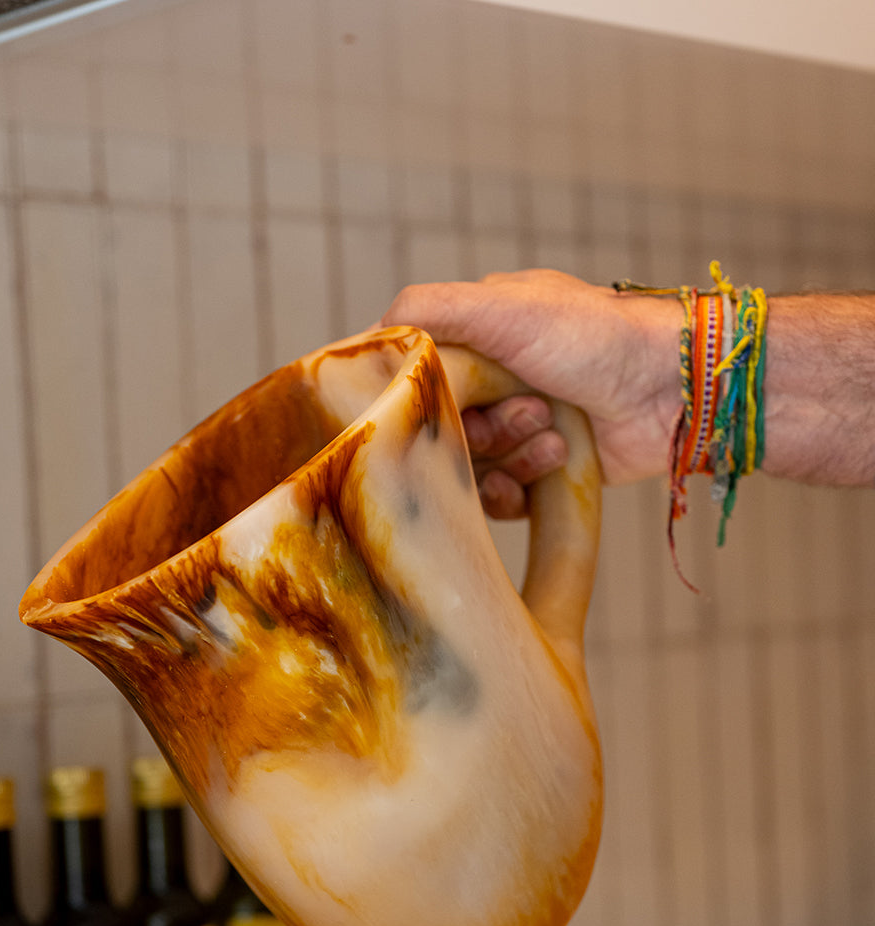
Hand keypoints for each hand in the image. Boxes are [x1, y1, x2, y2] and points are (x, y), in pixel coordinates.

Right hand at [381, 269, 681, 517]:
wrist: (674, 390)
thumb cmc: (595, 337)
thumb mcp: (503, 306)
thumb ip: (428, 309)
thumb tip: (368, 337)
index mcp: (478, 337)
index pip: (414, 377)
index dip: (418, 396)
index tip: (436, 402)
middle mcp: (491, 384)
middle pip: (438, 432)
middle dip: (478, 429)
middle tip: (526, 410)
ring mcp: (515, 430)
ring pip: (466, 470)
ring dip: (507, 456)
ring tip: (553, 431)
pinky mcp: (537, 475)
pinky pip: (495, 503)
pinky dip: (516, 489)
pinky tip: (552, 462)